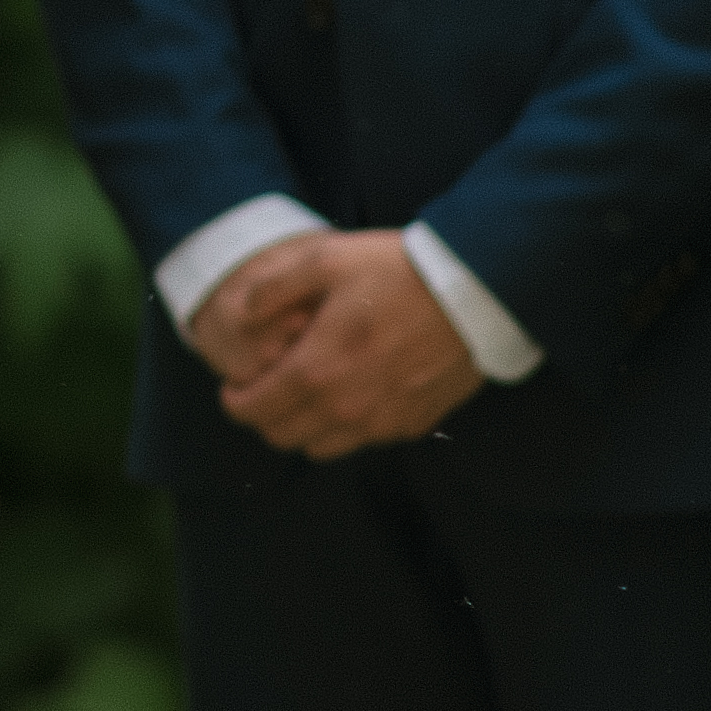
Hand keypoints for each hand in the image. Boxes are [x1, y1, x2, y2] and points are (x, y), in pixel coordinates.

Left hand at [211, 227, 480, 459]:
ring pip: (320, 449)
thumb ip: (272, 289)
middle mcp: (345, 408)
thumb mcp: (325, 261)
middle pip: (281, 437)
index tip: (235, 385)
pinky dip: (345, 428)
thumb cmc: (398, 271)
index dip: (234, 401)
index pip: (252, 410)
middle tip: (267, 389)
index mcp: (315, 370)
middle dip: (264, 416)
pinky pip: (362, 443)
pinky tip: (351, 393)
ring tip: (307, 393)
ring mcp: (380, 422)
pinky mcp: (411, 425)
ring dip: (303, 428)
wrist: (476, 292)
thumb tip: (239, 315)